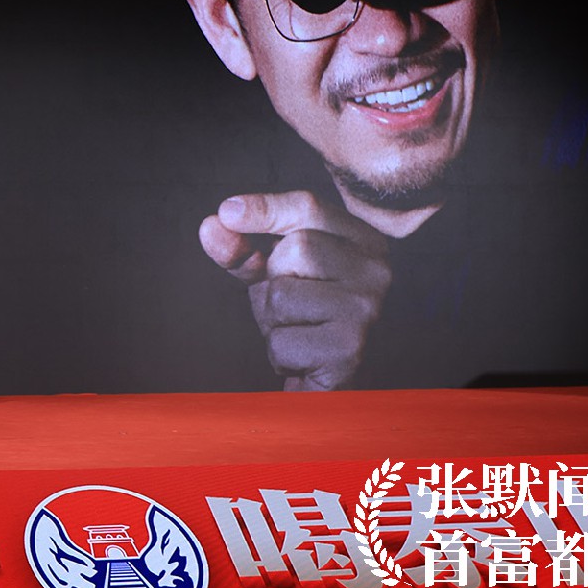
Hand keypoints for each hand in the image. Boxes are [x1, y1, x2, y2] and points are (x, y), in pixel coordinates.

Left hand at [198, 190, 391, 390]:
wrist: (330, 382)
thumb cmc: (303, 316)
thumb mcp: (272, 272)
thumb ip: (243, 248)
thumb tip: (211, 226)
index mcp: (364, 240)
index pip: (309, 206)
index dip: (263, 208)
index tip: (226, 213)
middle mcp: (376, 270)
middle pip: (294, 248)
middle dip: (271, 280)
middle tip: (290, 305)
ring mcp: (366, 308)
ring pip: (281, 295)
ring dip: (271, 320)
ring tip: (297, 330)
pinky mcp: (349, 348)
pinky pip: (282, 340)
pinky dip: (279, 353)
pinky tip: (303, 356)